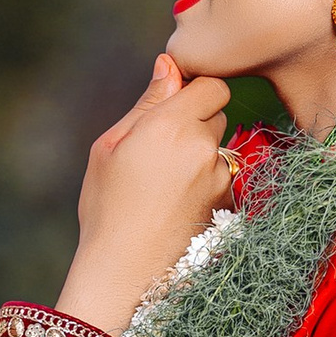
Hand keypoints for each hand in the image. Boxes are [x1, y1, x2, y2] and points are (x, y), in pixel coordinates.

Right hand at [57, 53, 233, 336]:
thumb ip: (147, 103)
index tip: (172, 108)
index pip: (211, 85)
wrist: (125, 273)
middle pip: (218, 112)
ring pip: (219, 147)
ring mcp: (220, 177)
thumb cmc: (106, 207)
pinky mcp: (228, 202)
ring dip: (200, 155)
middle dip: (195, 122)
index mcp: (169, 126)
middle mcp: (202, 147)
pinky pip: (222, 177)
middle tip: (159, 151)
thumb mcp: (109, 148)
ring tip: (163, 186)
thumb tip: (169, 63)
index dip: (194, 92)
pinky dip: (205, 183)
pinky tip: (176, 205)